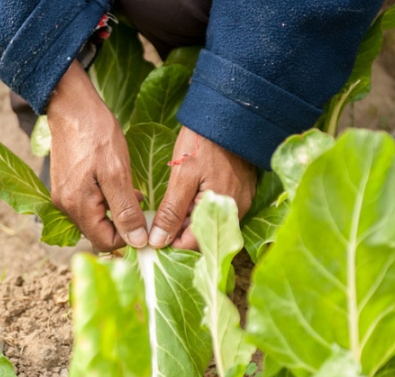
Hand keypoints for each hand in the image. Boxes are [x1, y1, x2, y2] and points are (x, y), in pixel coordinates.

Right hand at [46, 61, 147, 251]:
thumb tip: (136, 242)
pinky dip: (105, 201)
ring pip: (95, 219)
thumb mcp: (117, 173)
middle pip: (99, 233)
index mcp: (78, 206)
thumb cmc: (96, 134)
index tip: (147, 223)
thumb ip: (126, 211)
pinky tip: (117, 185)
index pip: (105, 242)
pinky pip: (88, 205)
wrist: (71, 105)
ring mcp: (63, 196)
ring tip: (132, 192)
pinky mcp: (65, 185)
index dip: (129, 238)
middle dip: (123, 224)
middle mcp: (66, 206)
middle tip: (141, 203)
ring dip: (116, 212)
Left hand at [149, 127, 256, 250]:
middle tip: (157, 221)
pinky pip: (218, 210)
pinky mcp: (241, 193)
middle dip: (179, 232)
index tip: (152, 236)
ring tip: (171, 206)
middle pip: (203, 235)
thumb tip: (158, 242)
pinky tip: (188, 196)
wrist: (228, 115)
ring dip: (190, 220)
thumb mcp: (182, 177)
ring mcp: (241, 203)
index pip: (194, 244)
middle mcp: (236, 212)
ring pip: (210, 223)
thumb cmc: (203, 143)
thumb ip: (171, 212)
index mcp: (222, 211)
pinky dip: (201, 208)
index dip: (171, 243)